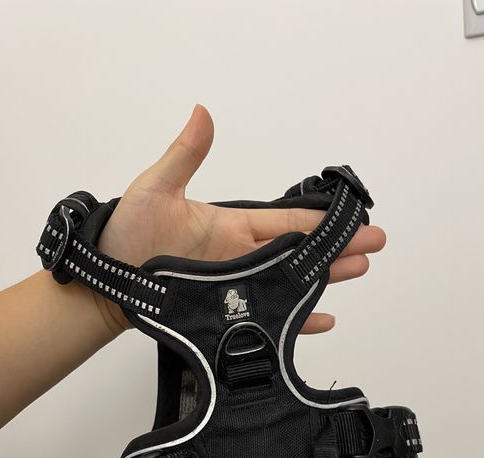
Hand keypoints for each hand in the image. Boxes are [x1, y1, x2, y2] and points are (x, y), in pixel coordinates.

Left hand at [98, 104, 385, 333]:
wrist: (108, 282)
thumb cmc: (127, 235)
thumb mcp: (155, 190)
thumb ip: (184, 156)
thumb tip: (203, 112)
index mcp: (232, 226)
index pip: (286, 221)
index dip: (319, 220)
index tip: (352, 218)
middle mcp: (241, 256)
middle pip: (298, 252)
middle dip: (337, 248)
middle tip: (374, 246)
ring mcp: (236, 287)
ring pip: (291, 283)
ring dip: (326, 278)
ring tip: (360, 272)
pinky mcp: (227, 313)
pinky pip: (269, 318)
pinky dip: (297, 320)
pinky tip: (324, 319)